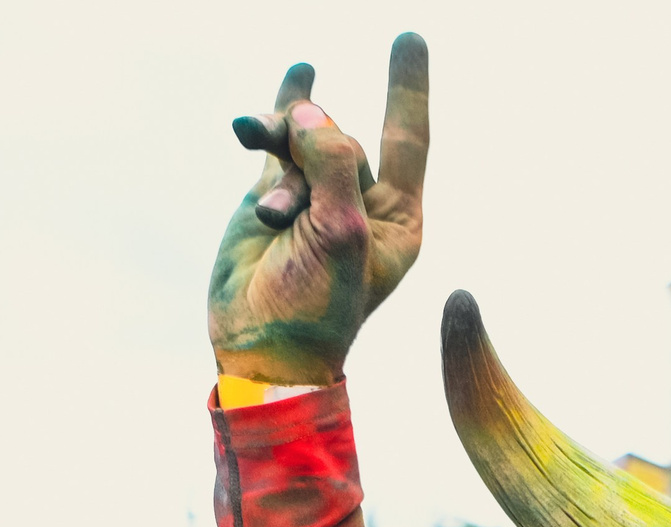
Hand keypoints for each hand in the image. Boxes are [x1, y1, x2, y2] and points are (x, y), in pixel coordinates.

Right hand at [209, 35, 429, 385]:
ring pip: (303, 138)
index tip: (409, 35)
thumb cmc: (315, 305)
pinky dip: (267, 123)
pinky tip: (263, 103)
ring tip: (261, 191)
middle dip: (311, 149)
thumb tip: (311, 110)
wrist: (262, 348)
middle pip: (343, 137)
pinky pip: (275, 144)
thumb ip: (333, 164)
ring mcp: (316, 198)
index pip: (409, 138)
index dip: (407, 87)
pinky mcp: (273, 198)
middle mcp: (361, 203)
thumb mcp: (340, 232)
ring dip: (279, 148)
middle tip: (285, 205)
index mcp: (396, 219)